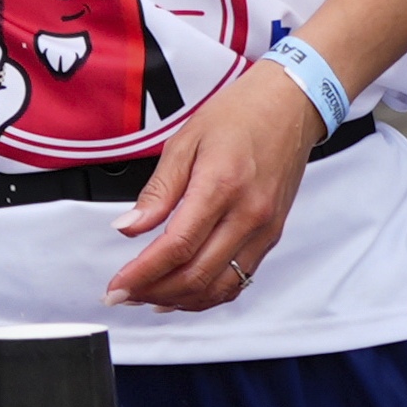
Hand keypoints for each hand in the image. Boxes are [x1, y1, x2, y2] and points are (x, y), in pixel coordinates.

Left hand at [105, 60, 320, 310]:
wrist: (289, 107)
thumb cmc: (238, 115)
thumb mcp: (185, 141)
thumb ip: (157, 191)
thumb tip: (127, 227)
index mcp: (221, 186)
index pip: (177, 246)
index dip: (142, 273)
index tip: (116, 285)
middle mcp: (248, 215)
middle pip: (197, 274)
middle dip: (154, 292)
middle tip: (123, 295)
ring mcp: (264, 230)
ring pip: (221, 286)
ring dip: (181, 300)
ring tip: (147, 297)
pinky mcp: (272, 236)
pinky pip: (240, 279)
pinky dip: (209, 294)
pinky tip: (184, 293)